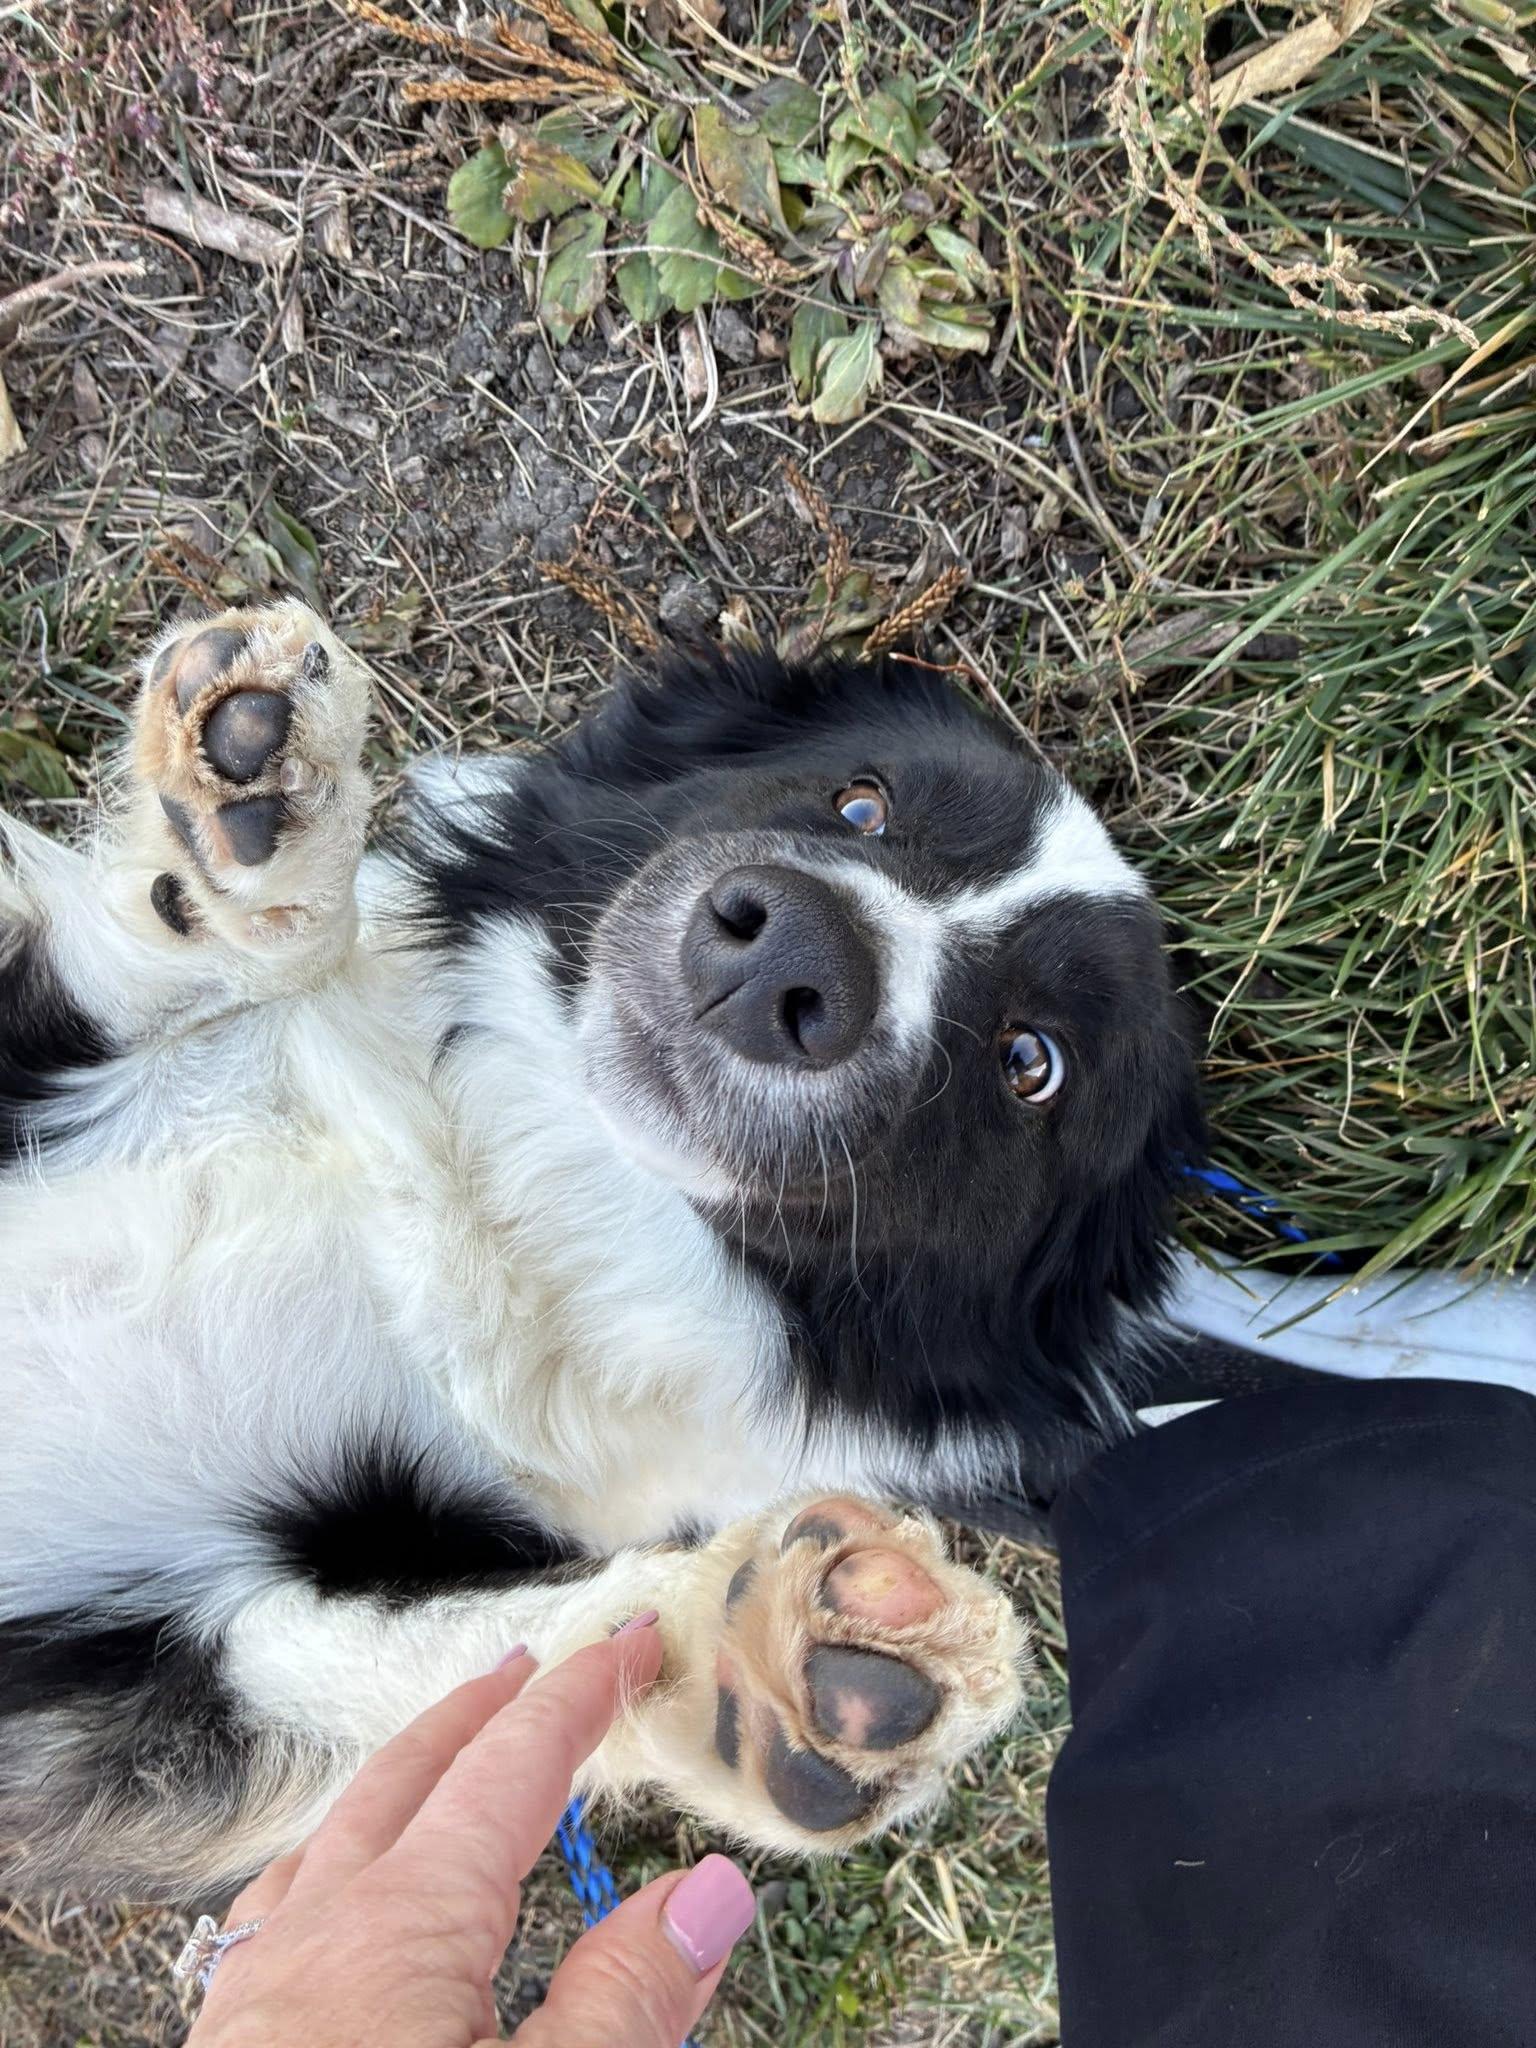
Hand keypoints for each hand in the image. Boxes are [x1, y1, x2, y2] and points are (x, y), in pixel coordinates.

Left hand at [188, 1618, 754, 2046]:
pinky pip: (281, 1908)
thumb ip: (627, 2003)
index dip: (579, 1697)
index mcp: (404, 1925)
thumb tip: (710, 1889)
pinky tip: (334, 1900)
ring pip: (333, 1837)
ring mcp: (258, 1991)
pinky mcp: (231, 2047)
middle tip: (540, 1666)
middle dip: (482, 1710)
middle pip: (408, 1776)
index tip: (632, 1643)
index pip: (511, 1769)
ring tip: (445, 1758)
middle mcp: (318, 1933)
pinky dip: (333, 1859)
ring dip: (403, 1777)